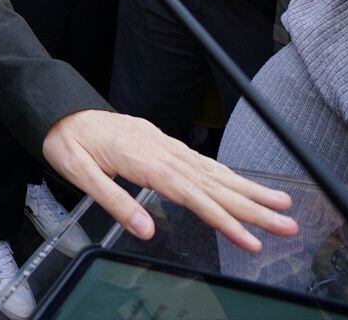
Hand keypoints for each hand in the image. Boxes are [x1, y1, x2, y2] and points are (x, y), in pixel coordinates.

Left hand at [43, 110, 296, 250]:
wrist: (59, 109)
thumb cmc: (67, 141)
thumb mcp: (79, 173)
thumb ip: (114, 202)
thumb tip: (146, 231)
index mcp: (144, 160)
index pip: (193, 195)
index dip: (224, 219)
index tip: (250, 239)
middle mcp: (161, 150)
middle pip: (214, 183)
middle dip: (253, 207)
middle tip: (288, 225)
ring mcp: (165, 144)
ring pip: (213, 171)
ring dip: (248, 190)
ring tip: (280, 204)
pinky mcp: (162, 142)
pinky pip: (201, 161)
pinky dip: (226, 175)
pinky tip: (241, 185)